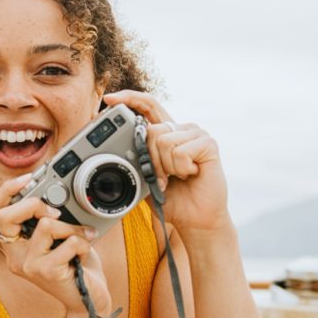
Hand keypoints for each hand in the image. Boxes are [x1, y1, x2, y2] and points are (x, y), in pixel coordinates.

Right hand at [0, 175, 110, 314]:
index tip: (28, 178)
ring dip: (71, 227)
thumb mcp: (58, 239)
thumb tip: (56, 193)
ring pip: (46, 225)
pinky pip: (68, 242)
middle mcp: (15, 256)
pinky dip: (83, 242)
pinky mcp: (45, 272)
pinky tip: (84, 253)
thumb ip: (49, 220)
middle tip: (57, 213)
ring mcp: (28, 265)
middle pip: (6, 215)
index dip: (7, 190)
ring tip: (82, 237)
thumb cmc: (76, 268)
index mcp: (14, 244)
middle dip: (35, 204)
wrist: (89, 302)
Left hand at [103, 91, 230, 231]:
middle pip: (152, 130)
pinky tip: (191, 174)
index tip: (109, 99)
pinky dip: (181, 168)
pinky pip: (180, 151)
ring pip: (164, 141)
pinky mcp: (208, 143)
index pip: (147, 105)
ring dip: (166, 167)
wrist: (194, 219)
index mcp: (166, 133)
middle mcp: (181, 129)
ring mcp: (196, 134)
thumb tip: (118, 143)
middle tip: (162, 178)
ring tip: (178, 177)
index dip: (129, 98)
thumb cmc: (172, 198)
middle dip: (150, 160)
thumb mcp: (145, 175)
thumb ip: (136, 156)